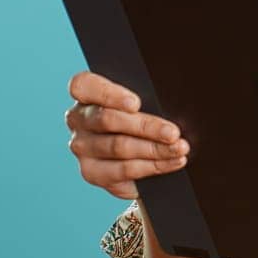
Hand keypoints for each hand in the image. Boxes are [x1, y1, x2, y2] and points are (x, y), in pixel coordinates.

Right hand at [65, 70, 188, 199]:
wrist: (141, 150)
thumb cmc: (142, 115)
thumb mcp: (143, 100)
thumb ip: (147, 98)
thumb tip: (170, 105)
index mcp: (85, 93)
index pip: (83, 85)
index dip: (109, 94)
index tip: (136, 103)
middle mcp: (78, 119)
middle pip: (108, 120)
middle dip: (146, 127)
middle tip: (173, 133)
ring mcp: (82, 147)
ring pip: (118, 147)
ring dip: (154, 149)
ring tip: (179, 149)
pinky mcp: (92, 172)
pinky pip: (124, 171)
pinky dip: (152, 166)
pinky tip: (172, 162)